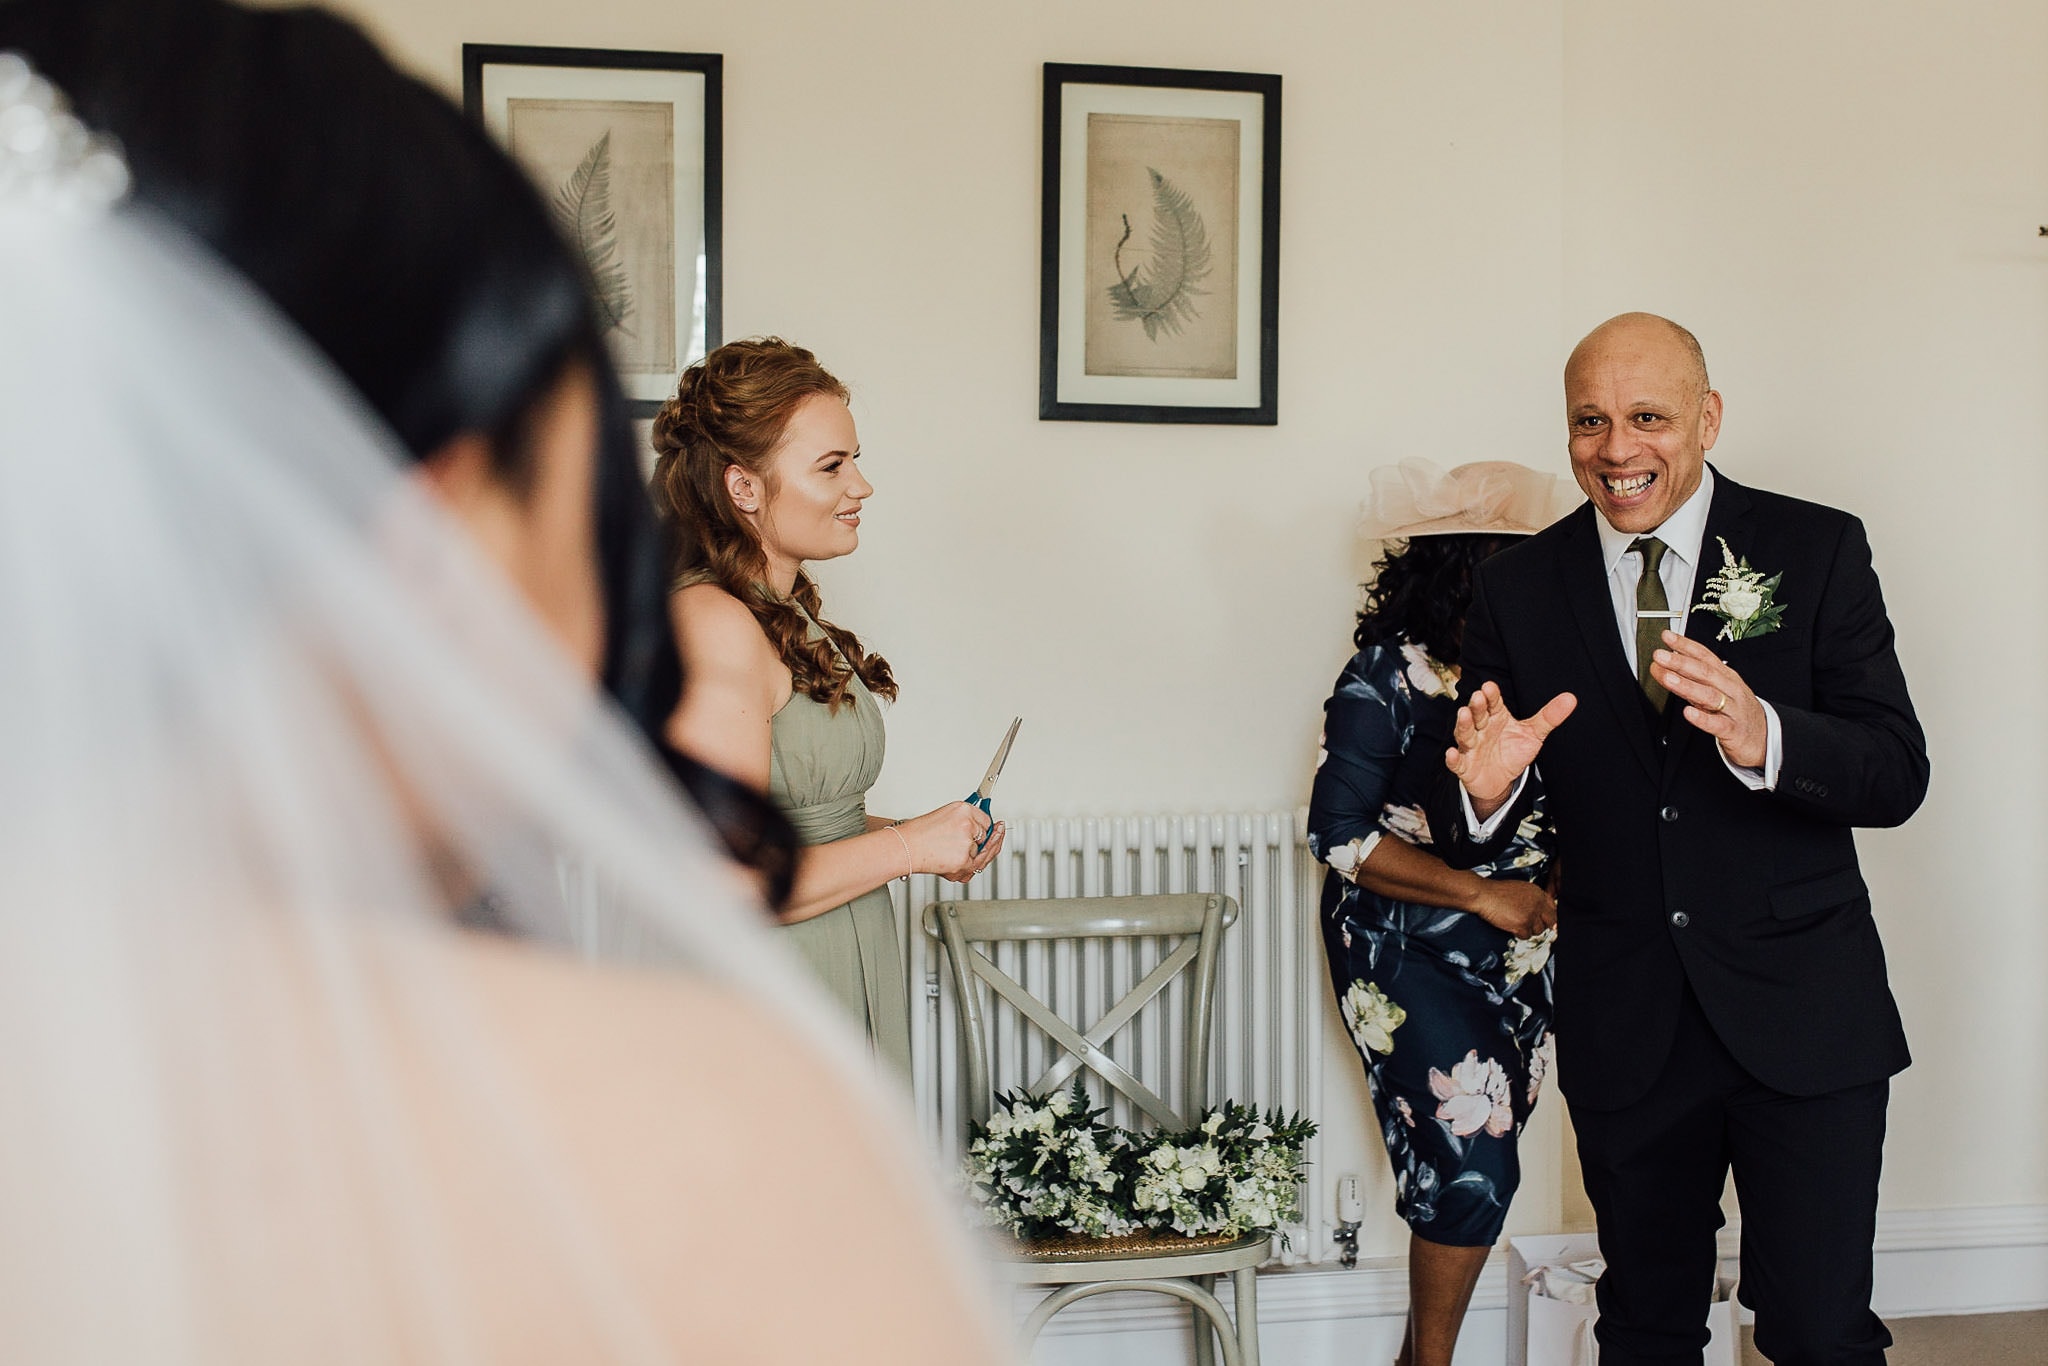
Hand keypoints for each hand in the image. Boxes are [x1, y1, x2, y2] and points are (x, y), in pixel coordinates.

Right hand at [895, 802, 1006, 883]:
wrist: (905, 848)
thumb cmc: (919, 834)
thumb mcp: (944, 817)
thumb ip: (964, 822)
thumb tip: (979, 828)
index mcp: (963, 809)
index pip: (985, 819)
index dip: (988, 826)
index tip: (996, 827)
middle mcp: (967, 823)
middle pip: (988, 835)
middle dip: (992, 839)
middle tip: (997, 837)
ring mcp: (967, 842)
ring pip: (982, 853)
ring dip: (974, 856)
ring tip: (957, 854)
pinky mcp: (965, 860)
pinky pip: (975, 865)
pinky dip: (968, 867)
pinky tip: (959, 862)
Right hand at [1444, 681, 1577, 815]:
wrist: (1500, 779)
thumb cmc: (1512, 751)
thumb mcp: (1533, 733)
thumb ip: (1549, 716)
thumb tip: (1571, 698)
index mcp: (1496, 717)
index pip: (1493, 703)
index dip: (1491, 696)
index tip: (1490, 687)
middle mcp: (1481, 729)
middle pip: (1478, 716)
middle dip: (1477, 706)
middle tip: (1478, 696)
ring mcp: (1471, 747)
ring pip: (1465, 734)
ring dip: (1462, 725)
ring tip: (1463, 714)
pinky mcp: (1465, 767)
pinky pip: (1457, 763)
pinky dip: (1452, 759)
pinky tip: (1452, 753)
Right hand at [1470, 878, 1555, 938]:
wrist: (1485, 895)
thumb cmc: (1497, 891)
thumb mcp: (1520, 889)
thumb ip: (1533, 899)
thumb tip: (1539, 910)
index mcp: (1538, 893)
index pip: (1554, 908)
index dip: (1550, 916)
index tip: (1548, 921)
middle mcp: (1537, 904)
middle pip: (1550, 921)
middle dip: (1542, 925)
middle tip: (1534, 925)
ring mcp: (1530, 915)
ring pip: (1538, 931)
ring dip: (1528, 930)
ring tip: (1517, 923)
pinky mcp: (1522, 925)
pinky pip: (1526, 936)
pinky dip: (1519, 934)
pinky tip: (1512, 926)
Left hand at [1650, 630, 1766, 767]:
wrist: (1765, 736)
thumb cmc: (1736, 710)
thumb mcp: (1716, 690)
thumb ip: (1691, 680)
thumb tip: (1665, 666)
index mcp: (1725, 676)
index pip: (1704, 656)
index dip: (1685, 645)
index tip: (1667, 636)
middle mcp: (1730, 689)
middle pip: (1705, 672)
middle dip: (1681, 662)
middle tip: (1660, 655)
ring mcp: (1733, 709)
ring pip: (1710, 696)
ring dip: (1687, 686)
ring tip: (1668, 678)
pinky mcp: (1733, 730)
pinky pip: (1718, 724)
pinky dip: (1702, 718)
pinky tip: (1688, 713)